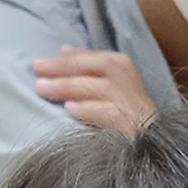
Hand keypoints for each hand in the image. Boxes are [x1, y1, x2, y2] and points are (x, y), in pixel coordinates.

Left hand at [32, 46, 157, 134]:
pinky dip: (87, 110)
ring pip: (92, 88)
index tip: (38, 64)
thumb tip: (63, 50)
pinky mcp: (128, 121)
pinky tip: (70, 109)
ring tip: (43, 90)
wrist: (150, 137)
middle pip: (87, 70)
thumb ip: (87, 63)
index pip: (86, 58)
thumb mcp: (108, 78)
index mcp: (119, 64)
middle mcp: (124, 78)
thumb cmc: (123, 104)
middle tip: (36, 76)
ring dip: (65, 88)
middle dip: (60, 72)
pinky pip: (104, 112)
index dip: (61, 61)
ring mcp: (127, 100)